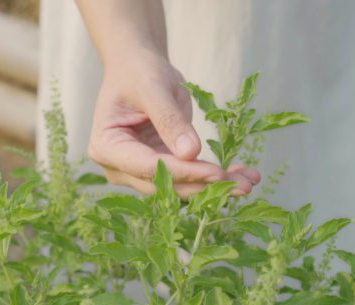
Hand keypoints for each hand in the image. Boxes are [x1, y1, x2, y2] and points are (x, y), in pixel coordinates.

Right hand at [87, 50, 259, 198]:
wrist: (137, 67)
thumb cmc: (138, 72)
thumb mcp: (154, 88)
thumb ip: (169, 120)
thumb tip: (191, 153)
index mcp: (106, 146)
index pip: (147, 166)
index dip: (183, 172)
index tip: (217, 173)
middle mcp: (118, 167)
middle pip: (163, 184)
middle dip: (203, 185)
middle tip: (241, 185)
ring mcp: (137, 171)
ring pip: (178, 187)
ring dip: (213, 186)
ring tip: (248, 181)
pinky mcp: (158, 169)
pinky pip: (186, 178)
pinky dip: (213, 177)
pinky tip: (242, 175)